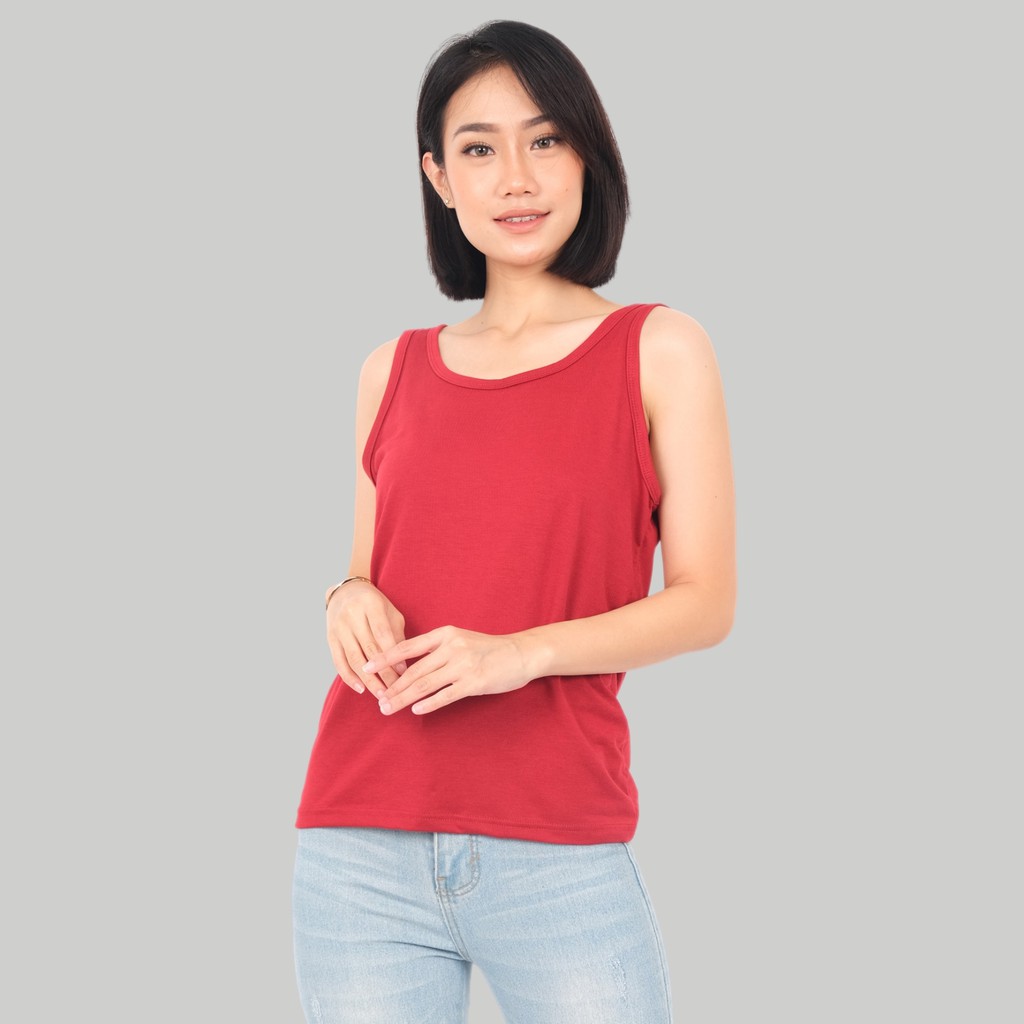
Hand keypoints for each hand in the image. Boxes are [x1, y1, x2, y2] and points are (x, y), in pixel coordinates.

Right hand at [327, 581, 407, 697]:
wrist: (345, 592)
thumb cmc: (375, 605)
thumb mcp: (390, 612)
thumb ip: (396, 635)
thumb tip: (403, 665)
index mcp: (371, 604)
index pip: (382, 633)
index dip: (393, 654)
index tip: (404, 672)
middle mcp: (352, 615)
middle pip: (369, 649)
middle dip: (383, 673)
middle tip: (396, 691)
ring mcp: (339, 627)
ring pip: (354, 659)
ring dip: (369, 680)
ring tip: (381, 695)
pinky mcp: (330, 638)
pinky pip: (339, 662)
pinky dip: (349, 678)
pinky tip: (361, 689)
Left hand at [365, 626, 535, 714]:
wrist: (520, 654)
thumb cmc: (487, 649)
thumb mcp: (460, 639)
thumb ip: (436, 649)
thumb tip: (407, 666)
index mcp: (445, 634)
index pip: (408, 646)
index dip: (385, 657)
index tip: (366, 667)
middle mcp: (452, 647)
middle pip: (414, 670)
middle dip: (393, 687)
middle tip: (378, 700)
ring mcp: (464, 665)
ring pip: (425, 684)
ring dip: (404, 698)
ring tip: (389, 708)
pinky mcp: (474, 682)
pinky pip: (446, 695)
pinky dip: (430, 703)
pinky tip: (416, 710)